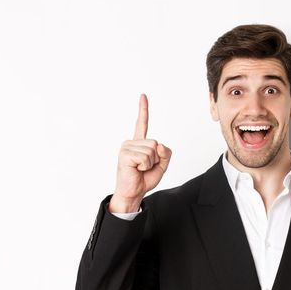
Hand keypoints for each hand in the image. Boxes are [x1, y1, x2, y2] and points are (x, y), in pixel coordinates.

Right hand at [109, 94, 171, 212]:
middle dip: (156, 158)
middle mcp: (131, 143)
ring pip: (151, 150)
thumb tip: (158, 144)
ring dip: (150, 163)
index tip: (143, 96)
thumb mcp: (162, 165)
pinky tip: (136, 170)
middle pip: (155, 143)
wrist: (133, 193)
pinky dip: (144, 166)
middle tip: (144, 168)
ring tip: (140, 169)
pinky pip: (145, 157)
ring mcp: (126, 147)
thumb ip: (166, 153)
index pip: (142, 123)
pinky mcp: (124, 154)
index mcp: (139, 143)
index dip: (143, 109)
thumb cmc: (144, 179)